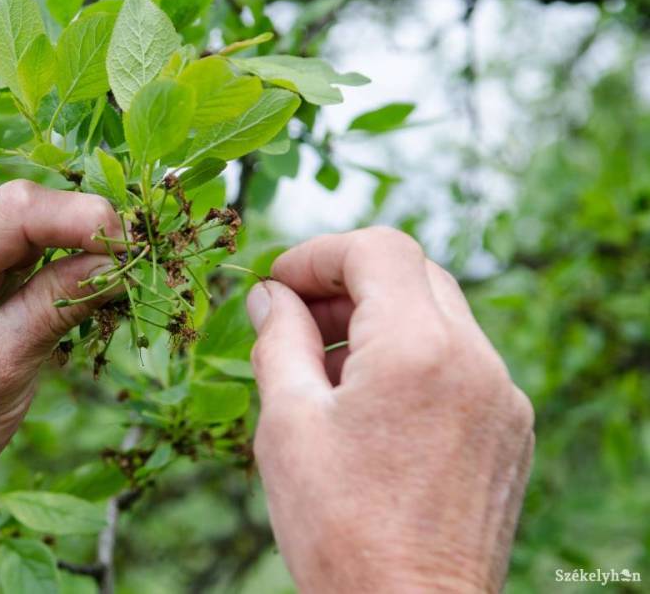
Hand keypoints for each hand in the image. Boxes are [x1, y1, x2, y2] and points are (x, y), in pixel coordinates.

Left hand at [0, 180, 122, 586]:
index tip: (130, 246)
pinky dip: (65, 266)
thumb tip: (117, 259)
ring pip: (30, 229)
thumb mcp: (6, 365)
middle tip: (136, 263)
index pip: (13, 211)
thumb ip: (57, 304)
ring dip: (81, 248)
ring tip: (121, 278)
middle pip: (23, 213)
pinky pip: (26, 254)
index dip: (79, 216)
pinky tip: (92, 287)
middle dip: (85, 230)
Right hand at [245, 227, 533, 592]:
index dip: (319, 255)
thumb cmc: (339, 528)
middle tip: (294, 320)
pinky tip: (369, 404)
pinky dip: (411, 357)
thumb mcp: (288, 424)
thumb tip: (269, 297)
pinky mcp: (510, 430)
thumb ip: (278, 341)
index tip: (278, 284)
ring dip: (378, 320)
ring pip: (439, 315)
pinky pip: (460, 361)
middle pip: (413, 273)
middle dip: (346, 283)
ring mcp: (502, 396)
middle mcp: (476, 361)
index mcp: (418, 350)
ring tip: (323, 369)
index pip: (378, 250)